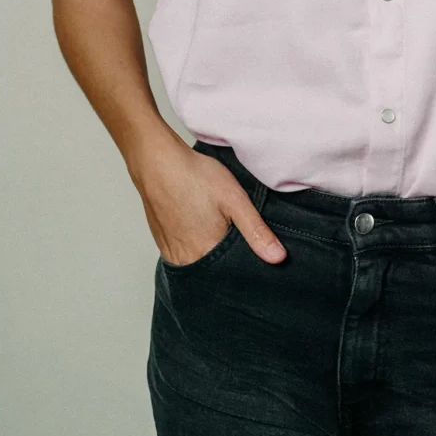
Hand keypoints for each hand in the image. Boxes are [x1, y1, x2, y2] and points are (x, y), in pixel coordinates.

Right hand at [128, 131, 285, 265]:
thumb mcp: (234, 199)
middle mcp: (185, 259)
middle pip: (214, 272)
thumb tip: (278, 258)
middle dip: (227, 260)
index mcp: (206, 253)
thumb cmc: (194, 176)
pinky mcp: (162, 242)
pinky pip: (183, 254)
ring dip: (211, 253)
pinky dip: (195, 247)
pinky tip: (201, 226)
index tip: (253, 251)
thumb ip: (256, 231)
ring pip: (198, 263)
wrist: (157, 161)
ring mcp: (170, 252)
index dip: (245, 264)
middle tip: (233, 234)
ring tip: (217, 228)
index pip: (231, 274)